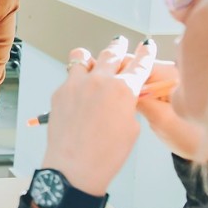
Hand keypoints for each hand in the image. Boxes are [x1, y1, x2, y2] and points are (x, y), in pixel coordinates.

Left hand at [42, 36, 154, 195]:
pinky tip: (79, 88)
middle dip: (118, 46)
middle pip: (111, 54)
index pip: (140, 64)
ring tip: (93, 60)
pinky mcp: (60, 92)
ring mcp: (76, 83)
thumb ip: (128, 104)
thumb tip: (124, 96)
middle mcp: (100, 80)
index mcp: (124, 89)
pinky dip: (76, 78)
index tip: (147, 46)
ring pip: (83, 57)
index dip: (145, 53)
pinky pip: (69, 77)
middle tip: (120, 41)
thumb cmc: (107, 153)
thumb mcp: (131, 127)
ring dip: (91, 57)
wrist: (74, 166)